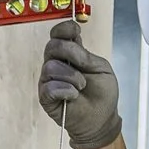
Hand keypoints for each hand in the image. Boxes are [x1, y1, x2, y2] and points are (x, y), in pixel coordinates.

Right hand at [37, 19, 121, 148]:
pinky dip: (64, 90)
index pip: (59, 34)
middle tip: (83, 64)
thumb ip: (86, 55)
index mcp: (71, 54)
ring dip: (70, 76)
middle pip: (52, 46)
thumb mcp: (102, 68)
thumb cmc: (102, 95)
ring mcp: (49, 80)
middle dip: (69, 52)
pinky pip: (49, 87)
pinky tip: (73, 95)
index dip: (64, 28)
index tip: (75, 30)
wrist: (101, 120)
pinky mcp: (46, 97)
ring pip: (50, 66)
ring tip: (81, 86)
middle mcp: (57, 63)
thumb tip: (73, 42)